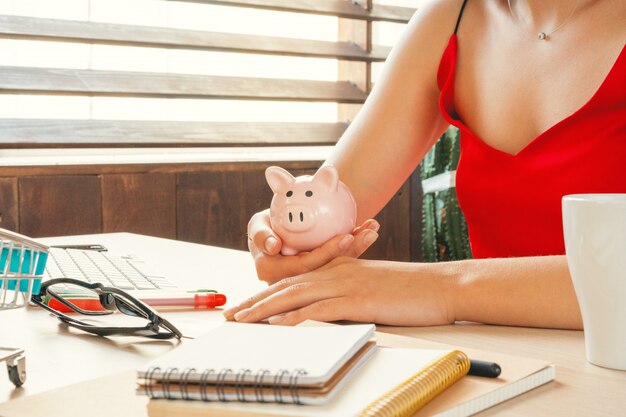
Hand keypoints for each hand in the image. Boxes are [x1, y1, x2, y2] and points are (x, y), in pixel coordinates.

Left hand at [223, 257, 456, 325]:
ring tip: (241, 321)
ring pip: (294, 296)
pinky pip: (319, 310)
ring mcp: (346, 285)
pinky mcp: (358, 300)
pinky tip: (277, 327)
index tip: (246, 308)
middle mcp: (337, 273)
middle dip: (254, 303)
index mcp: (339, 269)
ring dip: (264, 310)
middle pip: (286, 287)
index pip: (294, 282)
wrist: (441, 285)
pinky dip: (295, 318)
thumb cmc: (411, 291)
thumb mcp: (372, 289)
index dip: (266, 295)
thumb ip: (348, 296)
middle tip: (231, 316)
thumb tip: (327, 313)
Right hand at [247, 209, 379, 283]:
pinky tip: (368, 232)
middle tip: (367, 233)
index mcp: (275, 273)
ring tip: (372, 231)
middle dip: (350, 250)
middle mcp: (293, 281)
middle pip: (326, 268)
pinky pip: (338, 262)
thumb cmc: (263, 229)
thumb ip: (261, 235)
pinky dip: (354, 247)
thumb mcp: (257, 228)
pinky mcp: (321, 273)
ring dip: (356, 248)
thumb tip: (272, 245)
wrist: (271, 234)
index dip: (327, 252)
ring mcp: (309, 279)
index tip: (347, 236)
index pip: (305, 265)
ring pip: (335, 266)